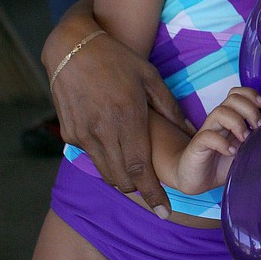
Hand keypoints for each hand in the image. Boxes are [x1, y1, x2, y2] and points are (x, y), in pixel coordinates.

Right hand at [45, 26, 188, 214]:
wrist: (72, 48)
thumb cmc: (118, 59)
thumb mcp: (150, 78)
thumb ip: (170, 109)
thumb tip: (191, 132)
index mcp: (127, 118)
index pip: (141, 169)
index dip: (153, 193)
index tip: (165, 211)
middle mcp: (102, 131)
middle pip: (122, 178)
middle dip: (138, 189)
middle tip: (152, 189)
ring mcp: (82, 134)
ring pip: (104, 171)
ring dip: (120, 177)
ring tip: (134, 171)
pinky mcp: (68, 133)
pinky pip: (90, 156)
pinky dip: (103, 158)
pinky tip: (112, 144)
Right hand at [175, 86, 260, 193]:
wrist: (195, 179)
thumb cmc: (221, 163)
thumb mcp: (244, 151)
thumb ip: (257, 142)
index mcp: (230, 118)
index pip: (237, 94)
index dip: (250, 94)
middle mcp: (218, 121)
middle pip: (232, 99)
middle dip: (249, 109)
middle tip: (258, 127)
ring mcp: (207, 131)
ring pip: (219, 112)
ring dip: (237, 123)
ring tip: (245, 139)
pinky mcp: (198, 146)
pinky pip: (207, 136)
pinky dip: (222, 143)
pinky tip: (231, 152)